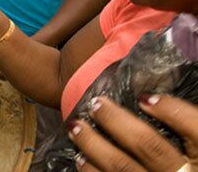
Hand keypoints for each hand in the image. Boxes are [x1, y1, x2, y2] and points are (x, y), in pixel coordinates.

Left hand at [68, 96, 197, 170]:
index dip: (172, 111)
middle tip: (96, 104)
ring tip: (77, 127)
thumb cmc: (190, 165)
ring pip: (122, 167)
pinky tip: (81, 160)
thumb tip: (155, 101)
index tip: (146, 98)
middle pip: (149, 146)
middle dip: (117, 121)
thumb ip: (188, 130)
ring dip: (94, 145)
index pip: (196, 129)